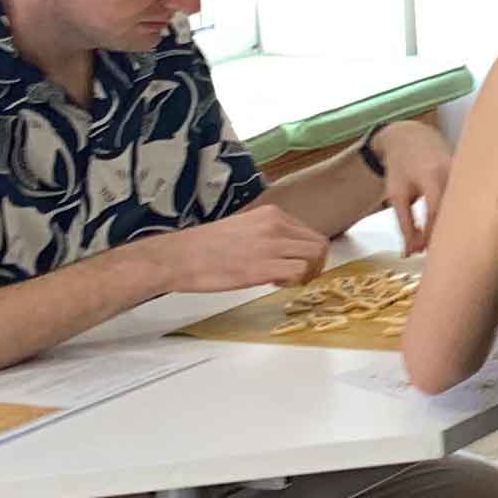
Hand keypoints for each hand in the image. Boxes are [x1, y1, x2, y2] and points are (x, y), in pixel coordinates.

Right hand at [156, 205, 327, 296]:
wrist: (178, 256)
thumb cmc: (204, 247)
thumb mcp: (243, 227)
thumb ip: (268, 233)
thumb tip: (284, 249)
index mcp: (271, 214)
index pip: (309, 232)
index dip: (306, 253)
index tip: (293, 264)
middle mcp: (276, 225)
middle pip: (320, 245)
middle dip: (315, 265)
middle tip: (297, 278)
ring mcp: (271, 245)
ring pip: (315, 257)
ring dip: (306, 274)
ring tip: (284, 281)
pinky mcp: (263, 267)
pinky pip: (299, 272)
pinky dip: (293, 282)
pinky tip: (273, 283)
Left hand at [369, 119, 453, 244]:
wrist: (411, 137)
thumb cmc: (402, 166)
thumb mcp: (396, 195)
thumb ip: (404, 223)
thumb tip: (411, 251)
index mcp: (431, 175)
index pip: (436, 211)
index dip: (430, 234)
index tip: (421, 250)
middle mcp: (452, 172)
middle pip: (455, 211)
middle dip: (443, 234)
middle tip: (430, 250)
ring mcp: (463, 172)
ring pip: (463, 207)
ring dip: (450, 225)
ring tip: (438, 239)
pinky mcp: (468, 175)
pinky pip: (465, 200)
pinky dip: (456, 215)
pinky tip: (447, 225)